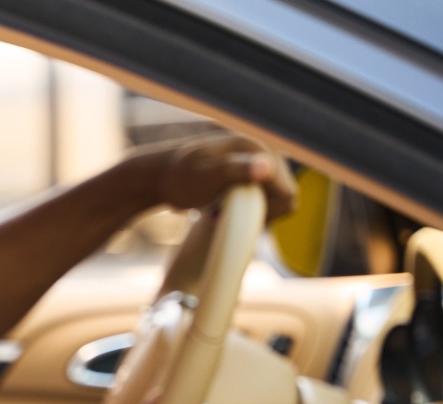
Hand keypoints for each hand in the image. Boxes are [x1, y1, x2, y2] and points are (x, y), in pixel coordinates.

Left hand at [147, 133, 296, 220]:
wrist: (157, 177)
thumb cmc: (178, 179)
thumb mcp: (205, 177)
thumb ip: (234, 170)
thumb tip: (267, 166)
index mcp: (256, 149)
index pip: (286, 192)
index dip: (266, 212)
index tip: (232, 215)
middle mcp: (260, 152)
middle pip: (284, 197)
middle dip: (257, 213)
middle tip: (219, 215)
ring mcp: (255, 163)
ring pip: (274, 200)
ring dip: (250, 213)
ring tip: (216, 212)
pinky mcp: (247, 174)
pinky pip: (261, 199)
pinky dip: (244, 211)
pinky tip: (217, 211)